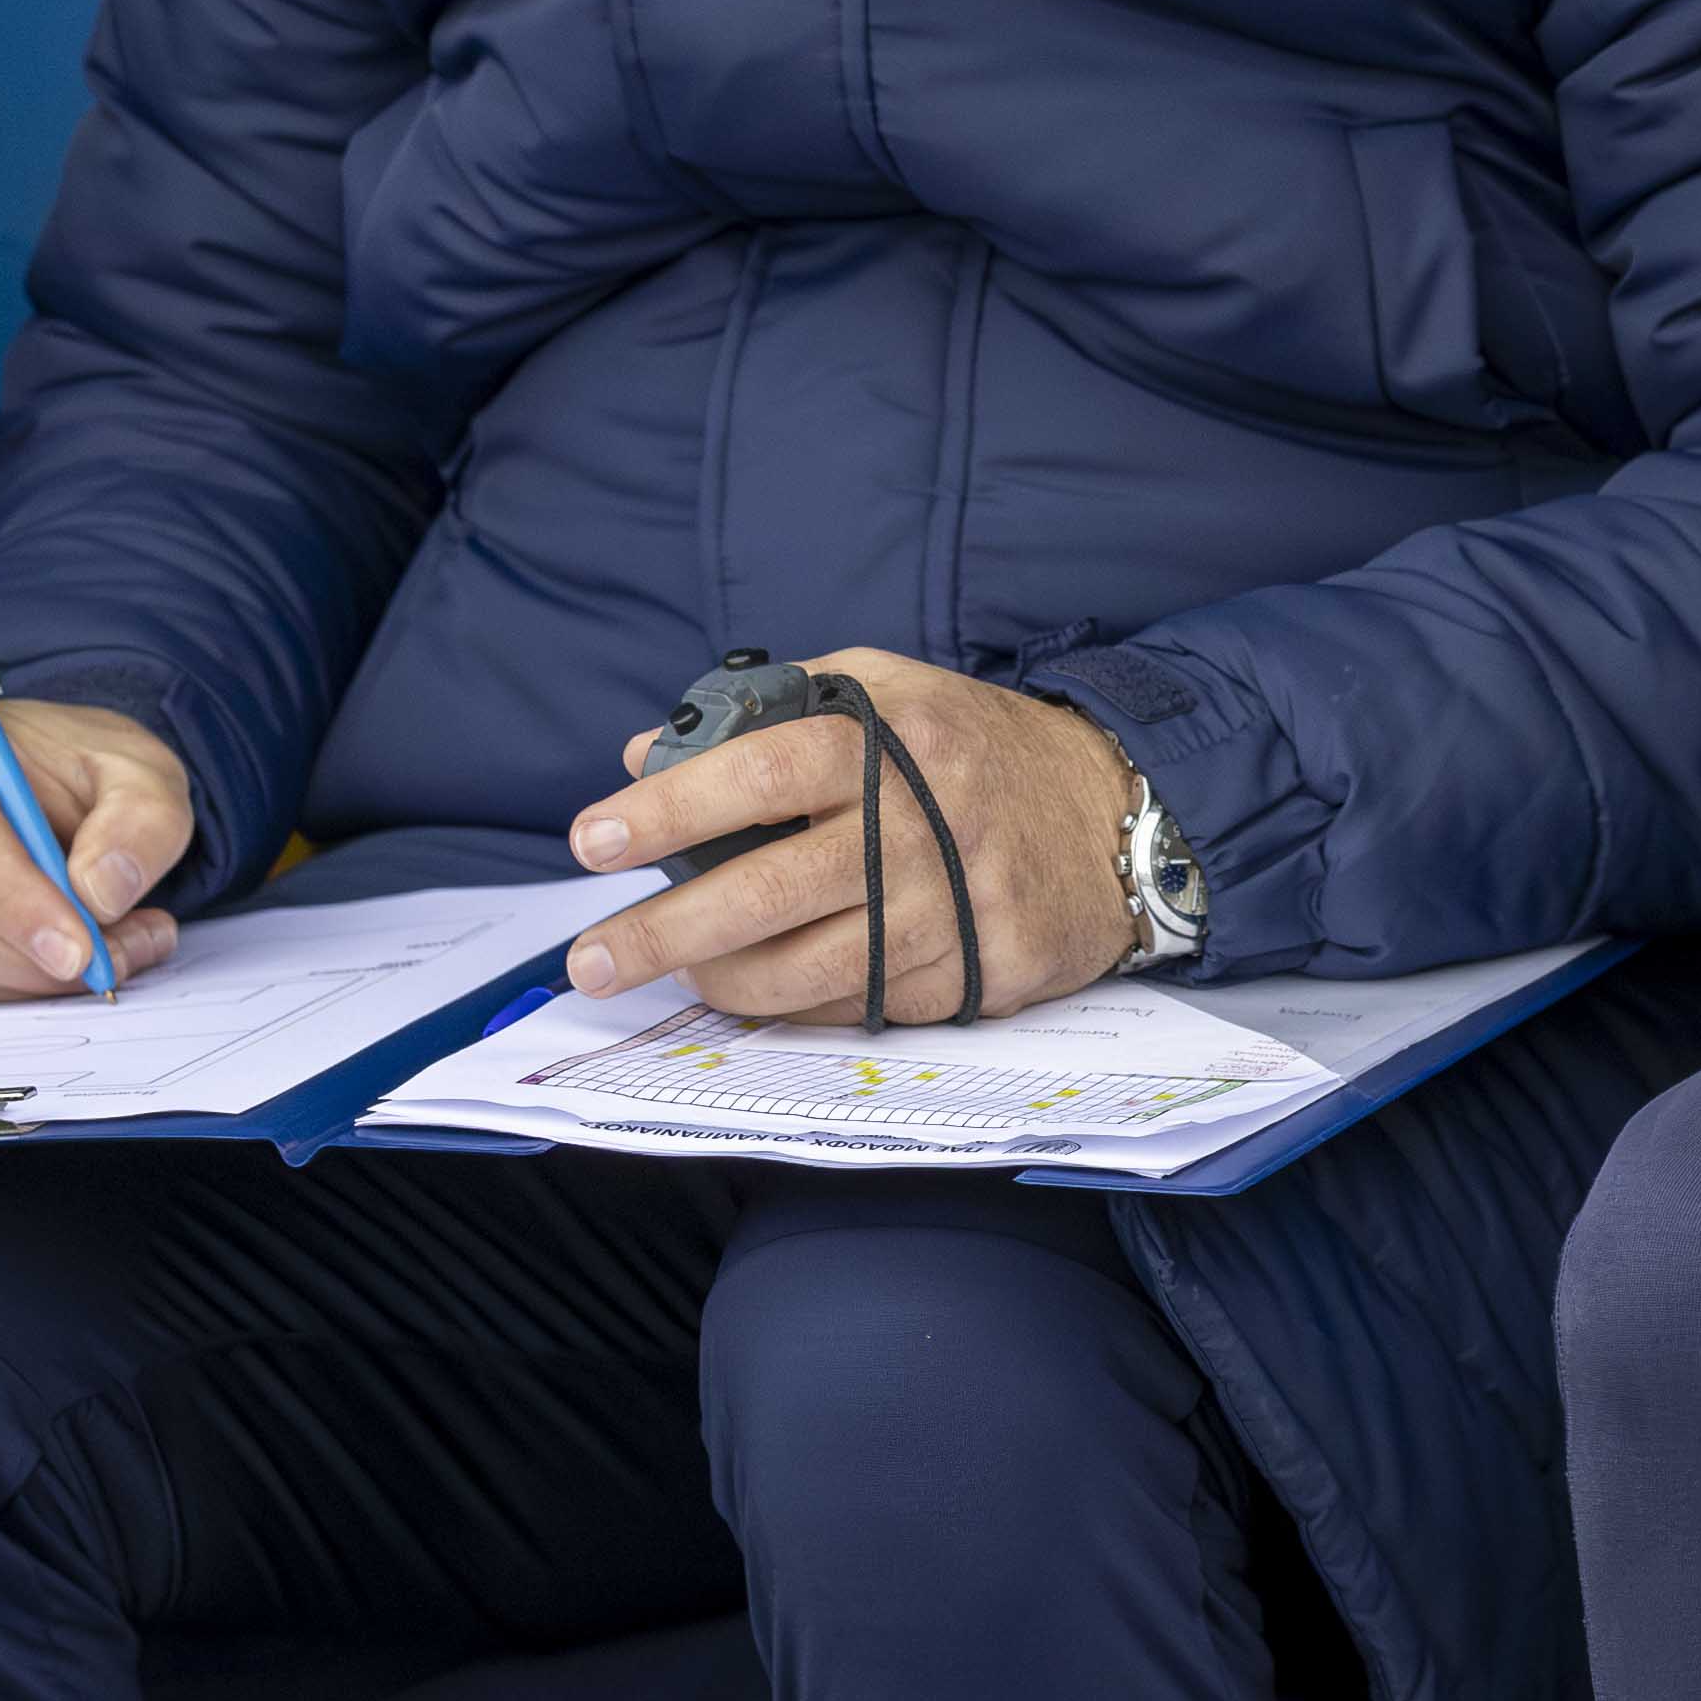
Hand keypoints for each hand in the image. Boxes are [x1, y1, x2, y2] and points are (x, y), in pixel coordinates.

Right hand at [0, 699, 192, 1001]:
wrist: (47, 783)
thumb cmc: (81, 771)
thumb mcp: (139, 773)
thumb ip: (139, 820)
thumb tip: (102, 891)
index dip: (13, 900)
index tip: (78, 947)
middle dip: (21, 953)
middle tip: (107, 964)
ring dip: (17, 977)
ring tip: (104, 957)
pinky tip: (52, 965)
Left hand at [562, 649, 1139, 1024]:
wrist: (1109, 811)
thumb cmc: (970, 746)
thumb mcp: (885, 692)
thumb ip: (766, 710)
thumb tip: (642, 755)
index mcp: (893, 740)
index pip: (763, 771)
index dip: (672, 807)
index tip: (593, 839)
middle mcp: (922, 825)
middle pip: (770, 889)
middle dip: (664, 931)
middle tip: (592, 958)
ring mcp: (952, 909)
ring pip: (808, 969)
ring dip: (718, 980)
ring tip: (667, 973)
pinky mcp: (976, 975)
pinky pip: (859, 1008)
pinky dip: (793, 1006)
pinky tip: (753, 991)